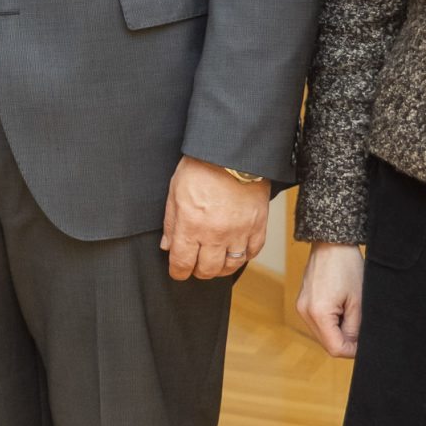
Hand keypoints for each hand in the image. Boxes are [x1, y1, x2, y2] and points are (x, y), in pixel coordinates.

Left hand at [161, 156, 270, 280]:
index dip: (178, 272)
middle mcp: (215, 234)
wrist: (233, 153)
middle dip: (198, 272)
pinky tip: (235, 251)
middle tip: (196, 265)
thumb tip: (167, 246)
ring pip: (230, 265)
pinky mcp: (258, 226)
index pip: (182, 263)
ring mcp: (239, 232)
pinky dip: (243, 256)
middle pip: (207, 270)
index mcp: (191, 225)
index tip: (178, 272)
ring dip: (220, 268)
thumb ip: (171, 223)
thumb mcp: (175, 191)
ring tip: (215, 261)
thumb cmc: (201, 167)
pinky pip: (252, 253)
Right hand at [296, 243, 364, 356]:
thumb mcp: (358, 302)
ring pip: (322, 334)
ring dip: (338, 331)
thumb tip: (355, 346)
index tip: (366, 344)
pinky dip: (331, 322)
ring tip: (351, 313)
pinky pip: (318, 322)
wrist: (331, 243)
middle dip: (346, 341)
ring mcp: (301, 307)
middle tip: (361, 327)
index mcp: (318, 313)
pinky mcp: (302, 302)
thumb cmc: (347, 267)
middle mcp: (305, 312)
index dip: (353, 351)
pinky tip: (341, 308)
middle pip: (327, 343)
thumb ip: (355, 329)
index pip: (336, 348)